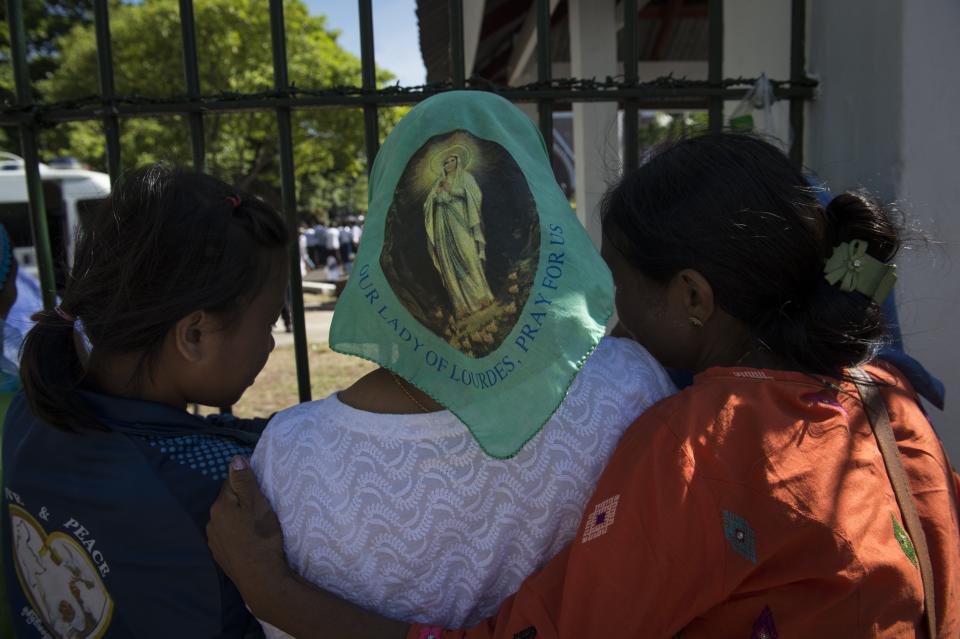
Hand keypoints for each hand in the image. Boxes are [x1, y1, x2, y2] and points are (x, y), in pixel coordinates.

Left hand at [207, 456, 290, 617]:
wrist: (261, 577)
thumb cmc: (261, 536)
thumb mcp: (256, 503)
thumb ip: (244, 481)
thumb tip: (235, 459)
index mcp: (219, 506)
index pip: (231, 483)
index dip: (246, 484)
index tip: (260, 489)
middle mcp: (212, 522)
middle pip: (228, 503)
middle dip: (241, 502)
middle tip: (262, 508)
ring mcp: (214, 541)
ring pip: (227, 521)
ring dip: (238, 520)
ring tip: (257, 526)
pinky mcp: (221, 556)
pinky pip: (229, 538)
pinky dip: (237, 536)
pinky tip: (249, 541)